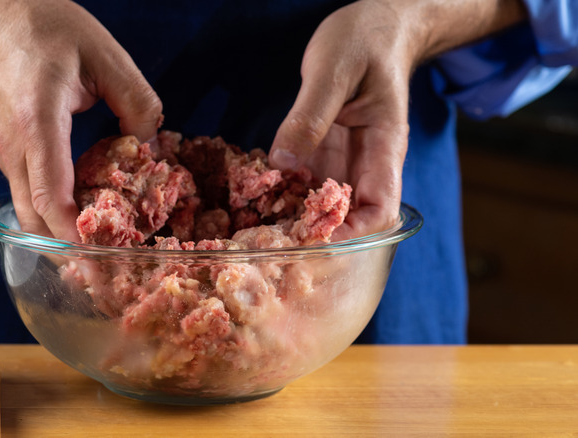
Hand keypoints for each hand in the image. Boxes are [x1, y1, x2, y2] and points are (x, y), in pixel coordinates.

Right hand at [0, 0, 162, 240]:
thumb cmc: (39, 26)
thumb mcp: (103, 53)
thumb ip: (136, 100)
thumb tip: (152, 144)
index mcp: (37, 124)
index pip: (50, 198)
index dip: (76, 236)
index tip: (105, 258)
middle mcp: (14, 149)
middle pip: (35, 221)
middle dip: (70, 251)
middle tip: (110, 270)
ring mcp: (6, 154)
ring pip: (29, 214)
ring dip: (62, 236)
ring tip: (101, 250)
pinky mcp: (9, 152)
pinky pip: (28, 196)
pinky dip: (55, 215)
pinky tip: (85, 214)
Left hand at [268, 0, 524, 239]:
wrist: (374, 26)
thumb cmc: (365, 42)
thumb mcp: (333, 72)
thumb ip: (309, 117)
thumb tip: (284, 163)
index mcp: (384, 148)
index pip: (380, 210)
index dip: (352, 232)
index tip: (315, 237)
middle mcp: (366, 162)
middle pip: (348, 217)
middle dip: (314, 232)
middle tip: (272, 235)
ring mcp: (343, 159)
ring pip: (322, 203)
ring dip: (293, 215)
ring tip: (257, 221)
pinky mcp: (322, 151)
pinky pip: (304, 180)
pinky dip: (282, 189)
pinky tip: (256, 191)